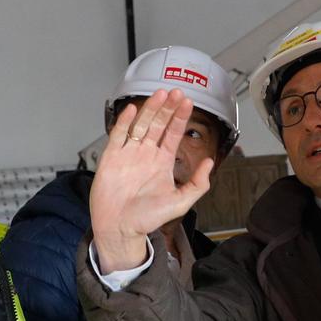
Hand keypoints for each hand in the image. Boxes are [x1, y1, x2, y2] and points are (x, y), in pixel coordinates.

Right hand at [90, 90, 212, 272]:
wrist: (120, 229)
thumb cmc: (146, 219)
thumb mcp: (180, 202)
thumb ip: (197, 184)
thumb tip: (209, 163)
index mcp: (162, 162)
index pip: (173, 133)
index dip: (180, 117)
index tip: (187, 102)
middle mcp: (146, 154)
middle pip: (158, 123)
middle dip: (168, 108)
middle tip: (176, 92)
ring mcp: (128, 154)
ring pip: (141, 125)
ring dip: (150, 109)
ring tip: (160, 95)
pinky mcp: (111, 157)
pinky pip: (118, 135)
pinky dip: (124, 122)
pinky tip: (132, 110)